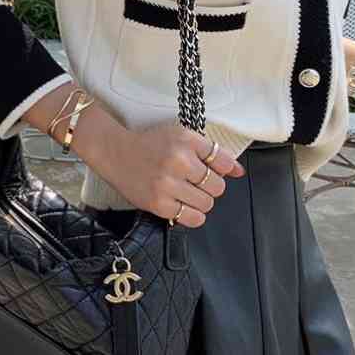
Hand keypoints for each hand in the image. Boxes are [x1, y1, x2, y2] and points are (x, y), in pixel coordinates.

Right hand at [76, 120, 245, 227]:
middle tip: (197, 181)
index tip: (217, 170)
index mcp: (186, 140)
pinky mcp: (158, 203)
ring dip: (202, 201)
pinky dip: (193, 214)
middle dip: (212, 186)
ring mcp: (167, 184)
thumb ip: (210, 152)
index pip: (222, 160)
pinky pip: (192, 218)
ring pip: (207, 204)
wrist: (116, 152)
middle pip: (217, 185)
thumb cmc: (150, 143)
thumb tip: (238, 171)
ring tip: (188, 192)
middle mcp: (178, 161)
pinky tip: (183, 204)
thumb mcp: (180, 136)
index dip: (224, 168)